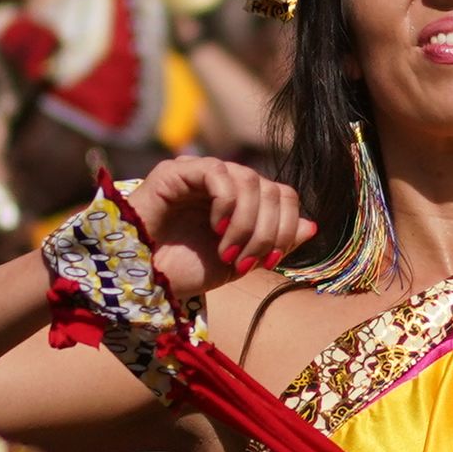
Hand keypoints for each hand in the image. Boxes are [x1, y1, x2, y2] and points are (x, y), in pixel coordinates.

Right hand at [121, 157, 315, 296]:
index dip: (285, 228)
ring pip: (250, 180)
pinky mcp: (178, 171)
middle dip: (266, 232)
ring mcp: (202, 173)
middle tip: (245, 261)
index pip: (284, 196)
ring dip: (247, 223)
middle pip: (272, 190)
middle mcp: (226, 183)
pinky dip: (226, 203)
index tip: (269, 262)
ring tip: (228, 250)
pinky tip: (215, 227)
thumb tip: (312, 226)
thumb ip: (275, 243)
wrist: (140, 280)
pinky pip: (219, 172)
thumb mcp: (239, 261)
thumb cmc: (183, 271)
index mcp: (242, 202)